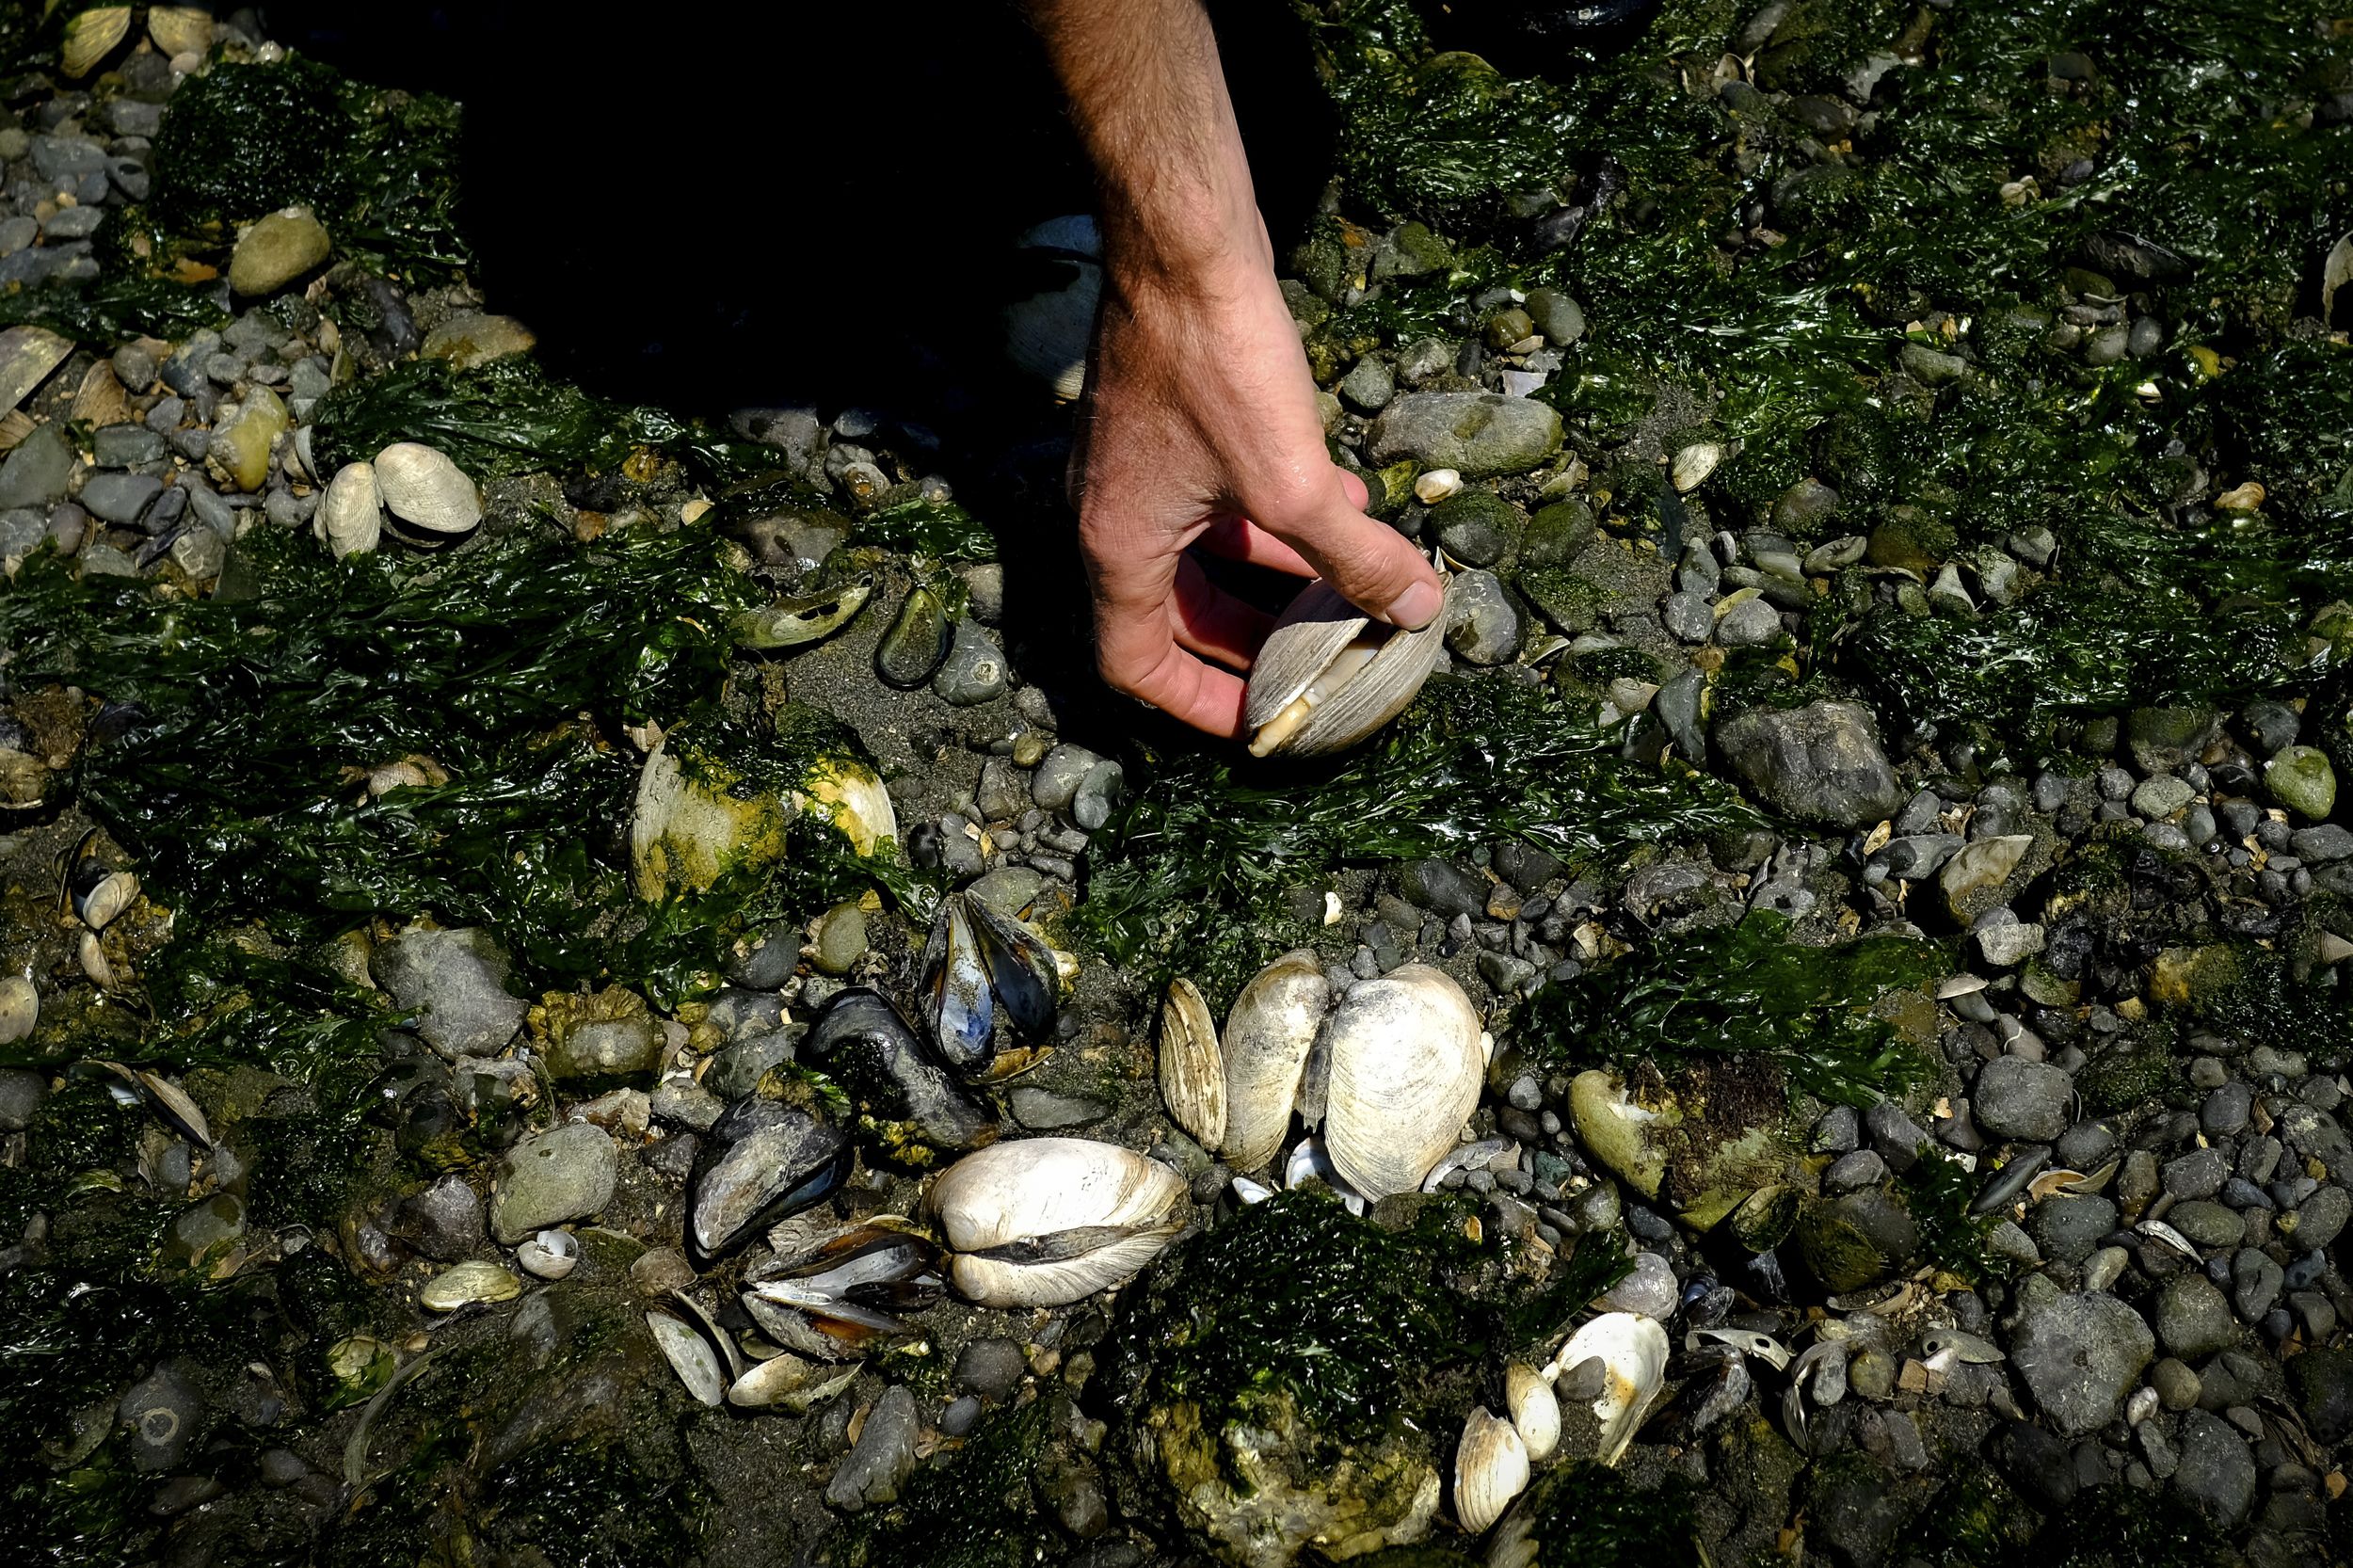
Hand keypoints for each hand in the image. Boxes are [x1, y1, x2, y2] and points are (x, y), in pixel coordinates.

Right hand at [1070, 244, 1444, 737]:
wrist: (1182, 243)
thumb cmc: (1217, 364)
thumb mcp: (1294, 483)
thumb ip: (1353, 560)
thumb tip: (1415, 611)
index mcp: (1119, 548)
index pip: (1135, 664)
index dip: (1197, 705)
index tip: (1258, 719)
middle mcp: (1111, 516)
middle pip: (1174, 615)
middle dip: (1250, 640)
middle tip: (1316, 660)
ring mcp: (1136, 470)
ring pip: (1202, 554)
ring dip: (1271, 577)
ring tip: (1346, 588)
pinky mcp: (1165, 427)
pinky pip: (1213, 503)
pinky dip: (1269, 520)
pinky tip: (1345, 508)